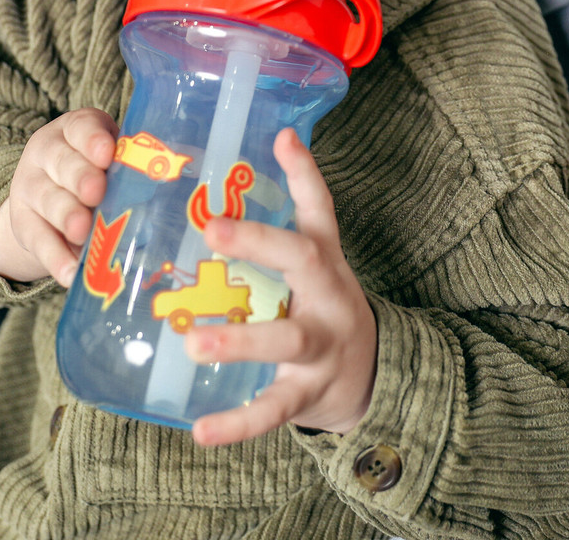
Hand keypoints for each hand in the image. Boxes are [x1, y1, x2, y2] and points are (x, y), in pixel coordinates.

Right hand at [0, 107, 117, 284]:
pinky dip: (56, 258)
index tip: (107, 154)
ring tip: (82, 231)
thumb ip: (131, 173)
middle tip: (96, 192)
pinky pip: (38, 241)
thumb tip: (170, 198)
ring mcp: (29, 186)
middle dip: (80, 176)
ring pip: (47, 198)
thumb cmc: (95, 176)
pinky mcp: (22, 222)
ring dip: (66, 214)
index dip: (93, 140)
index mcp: (74, 131)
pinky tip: (71, 272)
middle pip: (62, 162)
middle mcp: (47, 153)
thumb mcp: (110, 165)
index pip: (81, 128)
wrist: (47, 204)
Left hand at [185, 128, 377, 444]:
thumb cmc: (323, 302)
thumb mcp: (316, 256)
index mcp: (324, 258)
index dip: (304, 172)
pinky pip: (272, 410)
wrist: (375, 376)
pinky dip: (237, 424)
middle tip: (211, 230)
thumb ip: (290, 211)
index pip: (319, 207)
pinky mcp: (307, 394)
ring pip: (286, 341)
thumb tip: (269, 139)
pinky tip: (200, 430)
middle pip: (303, 261)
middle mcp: (328, 296)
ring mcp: (321, 347)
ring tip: (194, 342)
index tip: (283, 137)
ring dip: (240, 341)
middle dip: (259, 244)